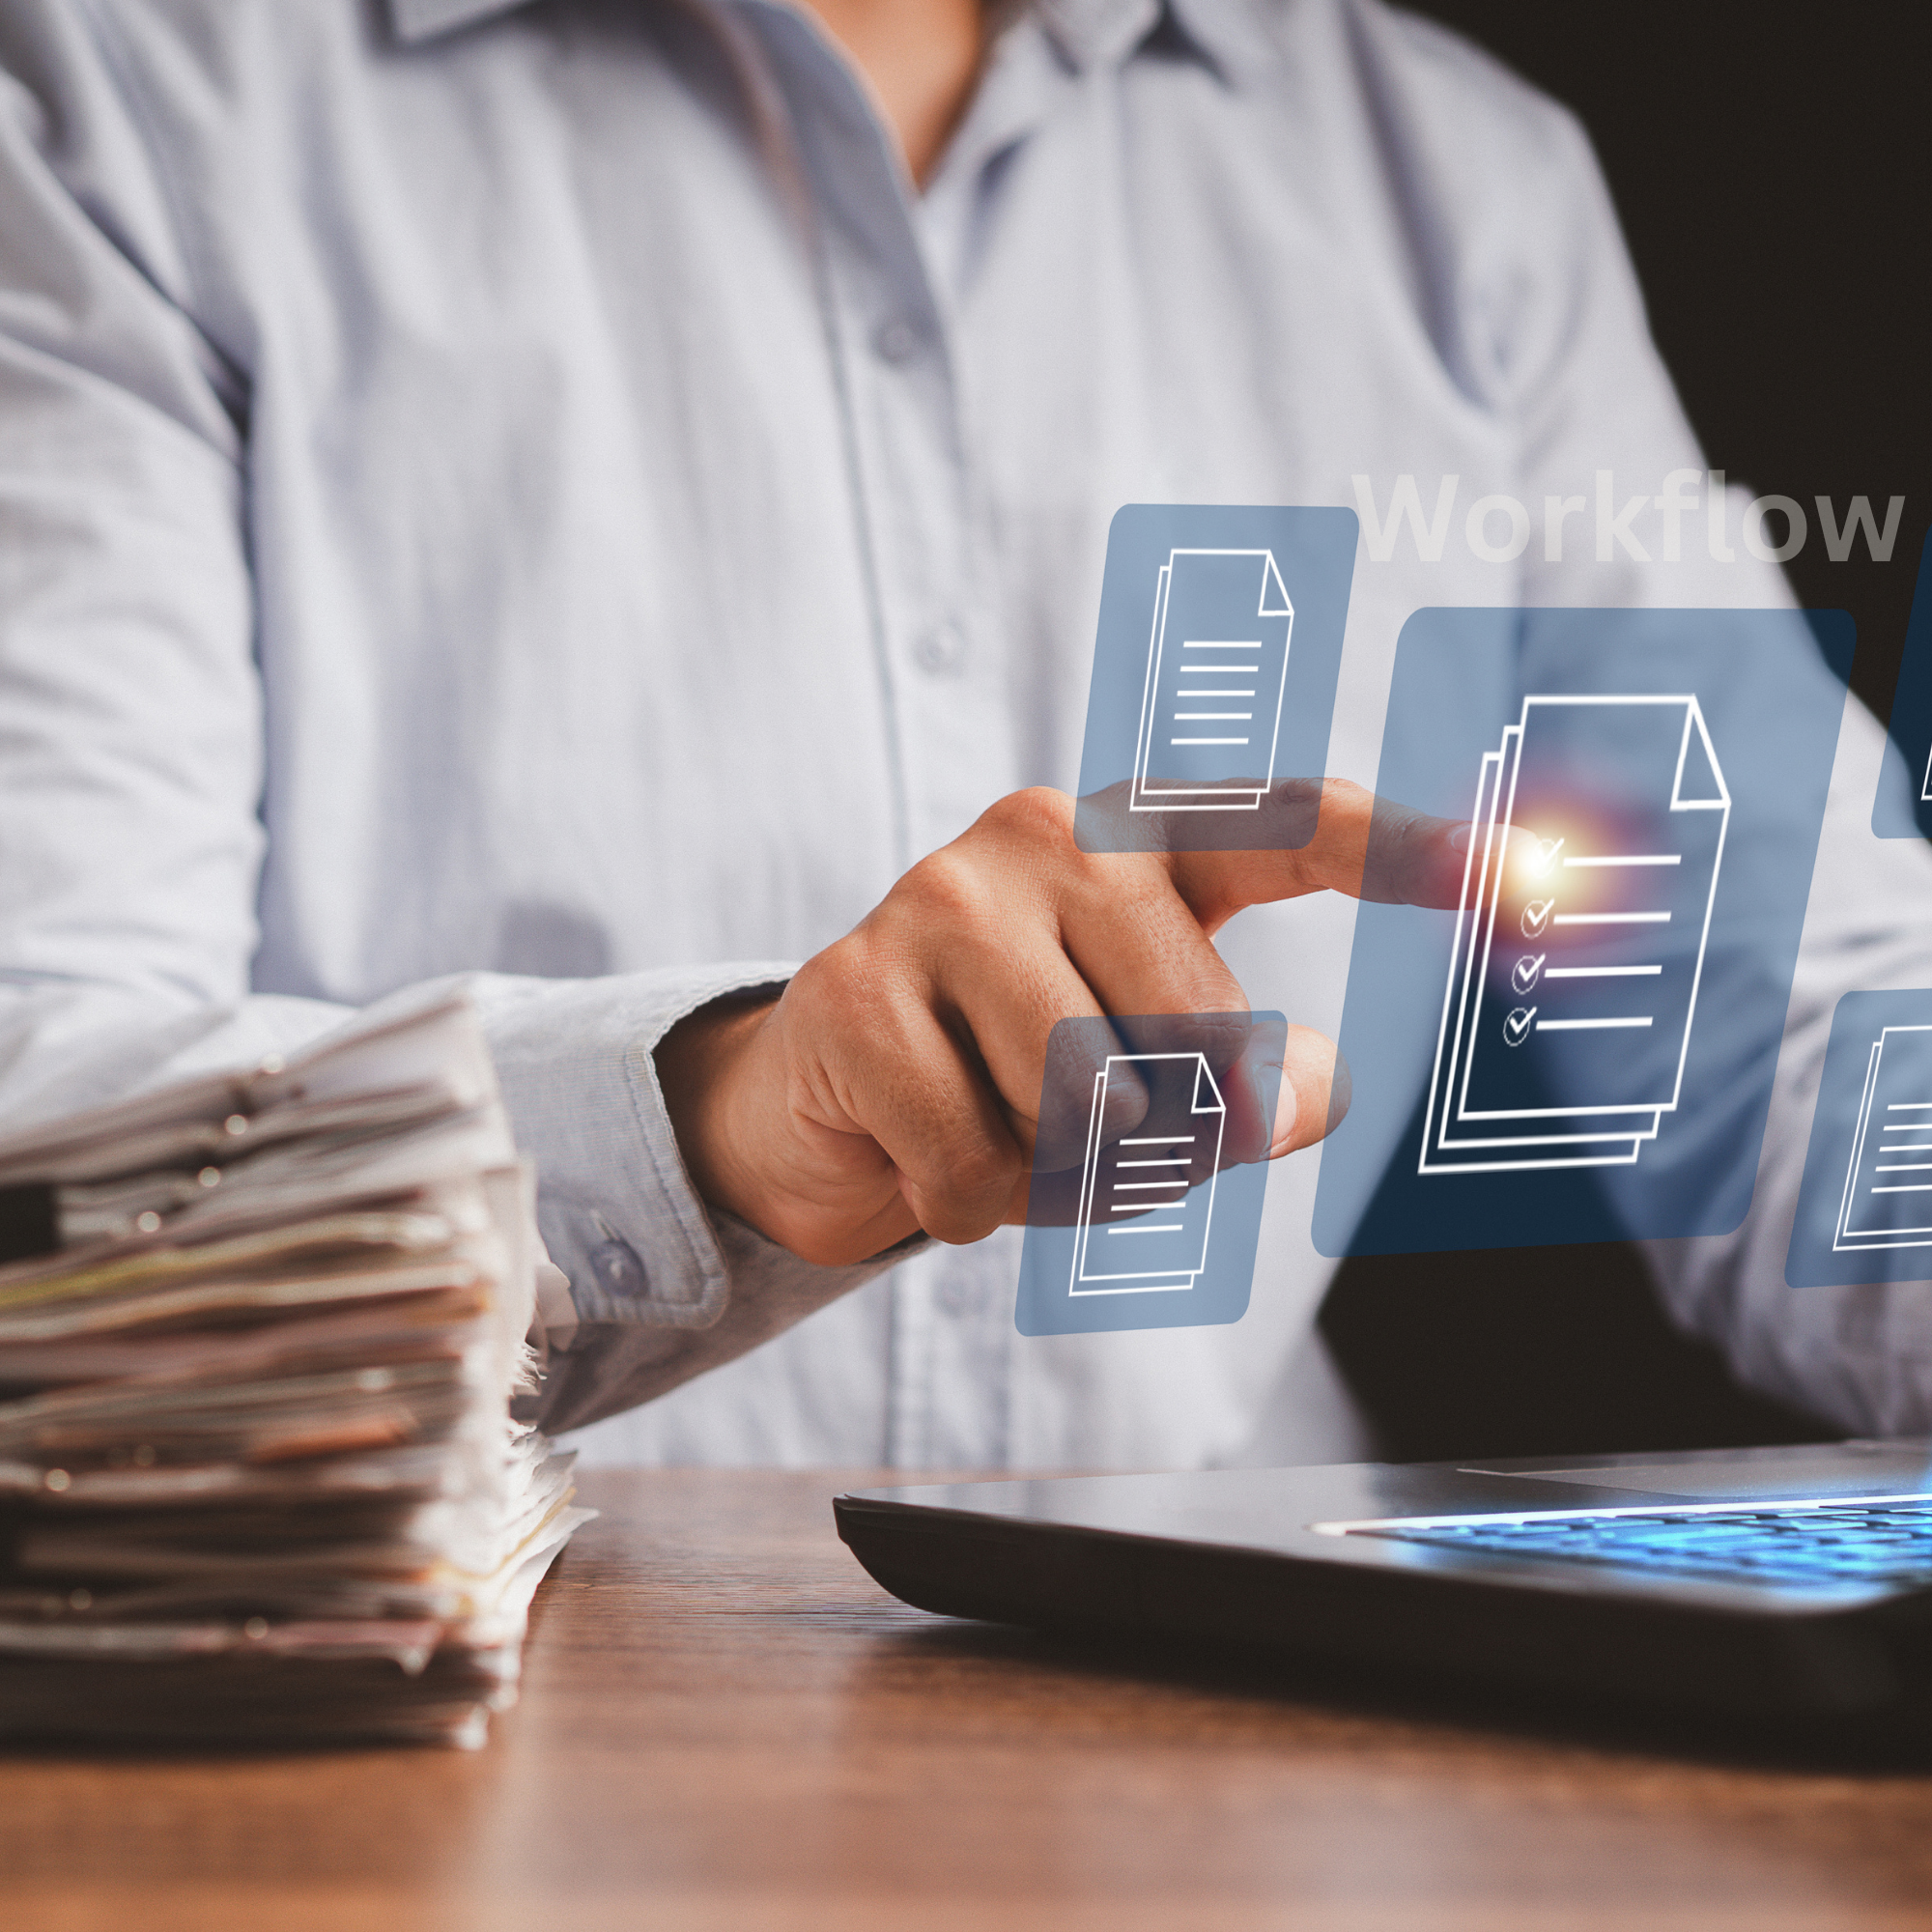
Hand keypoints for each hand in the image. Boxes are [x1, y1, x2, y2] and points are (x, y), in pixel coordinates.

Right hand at [656, 782, 1468, 1265]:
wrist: (828, 1097)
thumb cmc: (1017, 1074)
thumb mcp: (1152, 1077)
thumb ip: (1249, 1079)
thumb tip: (1311, 1086)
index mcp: (1142, 840)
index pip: (1293, 829)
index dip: (1415, 852)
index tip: (1531, 871)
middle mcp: (1046, 834)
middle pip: (1205, 1040)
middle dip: (1164, 1133)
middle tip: (1088, 1127)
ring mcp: (940, 900)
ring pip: (1089, 1108)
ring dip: (1062, 1177)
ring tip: (1005, 1133)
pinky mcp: (852, 991)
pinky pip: (975, 1165)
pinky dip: (969, 1204)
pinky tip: (929, 1150)